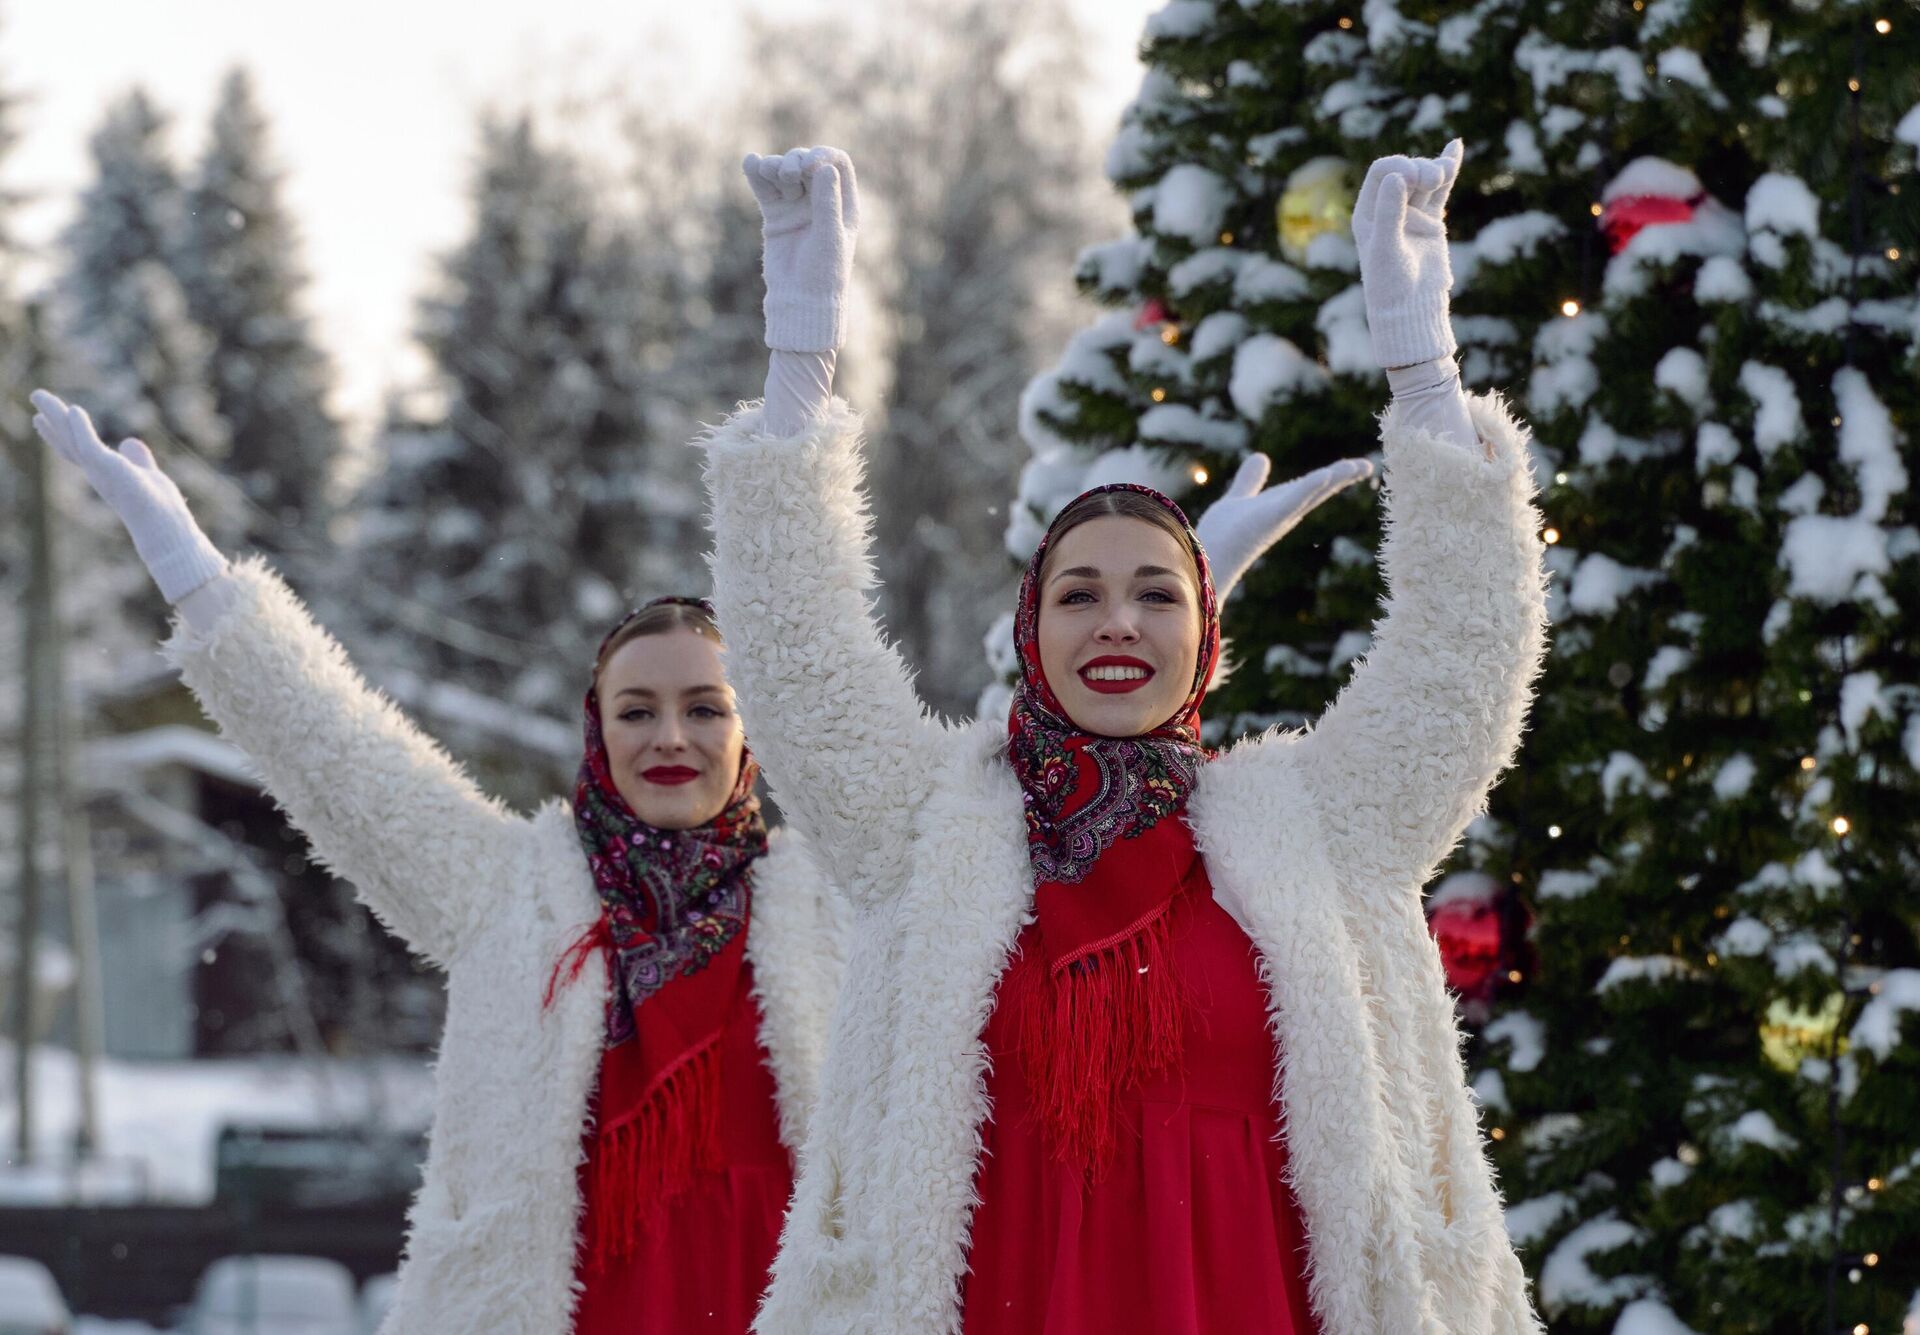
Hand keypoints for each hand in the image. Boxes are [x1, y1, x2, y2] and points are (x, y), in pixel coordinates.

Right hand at [31, 389, 225, 602]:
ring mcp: (100, 470)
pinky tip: (74, 409)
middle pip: (68, 440)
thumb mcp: (147, 474)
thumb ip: (138, 459)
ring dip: (56, 414)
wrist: (165, 527)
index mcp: (104, 473)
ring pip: (71, 437)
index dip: (62, 432)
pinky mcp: (108, 468)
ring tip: (39, 395)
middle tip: (36, 397)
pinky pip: (88, 443)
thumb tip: (129, 442)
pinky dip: (80, 427)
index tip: (43, 419)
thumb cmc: (159, 508)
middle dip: (52, 419)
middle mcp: (96, 471)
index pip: (78, 448)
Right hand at [742, 145, 859, 352]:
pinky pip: (765, 188)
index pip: (837, 163)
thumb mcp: (829, 236)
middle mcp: (821, 200)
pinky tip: (750, 163)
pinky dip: (757, 173)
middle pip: (807, 163)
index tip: (810, 164)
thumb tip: (825, 168)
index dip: (823, 155)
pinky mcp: (775, 214)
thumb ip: (827, 202)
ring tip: (767, 171)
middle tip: (788, 174)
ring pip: (784, 172)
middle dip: (795, 162)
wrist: (799, 300)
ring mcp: (797, 206)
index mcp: (843, 203)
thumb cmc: (823, 273)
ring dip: (775, 166)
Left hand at [1196, 453, 1375, 599]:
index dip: (1333, 475)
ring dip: (1336, 479)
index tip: (1357, 465)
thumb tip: (1261, 456)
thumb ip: (1250, 480)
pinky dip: (1309, 487)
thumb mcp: (1239, 498)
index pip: (1311, 486)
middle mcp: (1285, 513)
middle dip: (1344, 477)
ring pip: (1313, 493)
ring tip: (1360, 466)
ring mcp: (1278, 517)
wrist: (1204, 562)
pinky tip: (1326, 474)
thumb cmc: (1221, 536)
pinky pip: (1292, 501)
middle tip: (1369, 464)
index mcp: (1281, 505)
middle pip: (1320, 490)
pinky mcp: (1267, 519)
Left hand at [1352, 139, 1461, 369]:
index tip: (1413, 178)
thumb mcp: (1387, 248)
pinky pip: (1440, 190)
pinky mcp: (1431, 221)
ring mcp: (1410, 214)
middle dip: (1421, 169)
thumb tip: (1397, 176)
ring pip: (1424, 179)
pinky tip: (1456, 146)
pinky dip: (1448, 169)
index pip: (1381, 172)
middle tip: (1434, 180)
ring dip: (1436, 170)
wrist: (1413, 310)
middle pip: (1405, 171)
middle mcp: (1386, 209)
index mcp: (1366, 213)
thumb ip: (1390, 212)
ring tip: (1444, 173)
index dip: (1399, 166)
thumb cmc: (1392, 285)